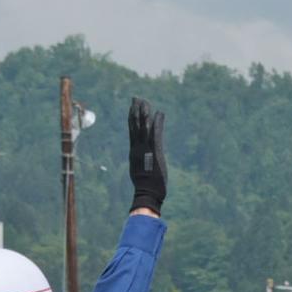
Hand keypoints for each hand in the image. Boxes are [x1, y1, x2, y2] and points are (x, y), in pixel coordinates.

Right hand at [128, 97, 167, 212]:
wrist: (147, 193)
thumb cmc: (146, 186)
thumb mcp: (141, 170)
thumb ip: (141, 162)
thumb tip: (140, 160)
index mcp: (134, 151)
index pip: (132, 130)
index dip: (132, 118)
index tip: (132, 107)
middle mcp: (137, 147)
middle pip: (135, 125)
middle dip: (136, 110)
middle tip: (137, 98)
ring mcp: (145, 149)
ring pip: (143, 127)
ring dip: (145, 113)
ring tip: (145, 101)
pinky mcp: (155, 151)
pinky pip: (156, 134)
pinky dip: (157, 123)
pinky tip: (159, 113)